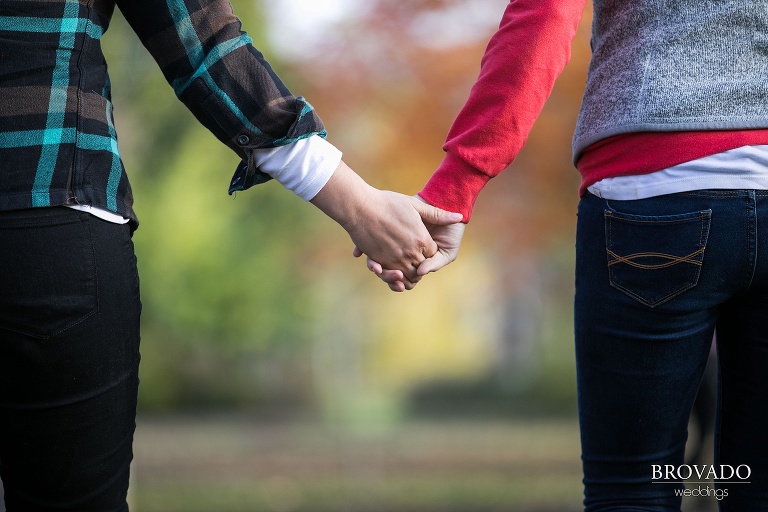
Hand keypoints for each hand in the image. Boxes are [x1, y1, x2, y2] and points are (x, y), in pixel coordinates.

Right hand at [311, 161, 461, 284]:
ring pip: (407, 275)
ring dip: (407, 275)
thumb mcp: (415, 205)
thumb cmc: (387, 203)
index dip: (428, 251)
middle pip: (420, 267)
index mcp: (421, 239)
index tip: (423, 245)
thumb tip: (460, 216)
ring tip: (404, 268)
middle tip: (416, 260)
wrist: (360, 206)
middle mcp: (410, 252)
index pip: (430, 253)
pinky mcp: (380, 261)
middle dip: (419, 265)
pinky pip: (391, 274)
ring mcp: (394, 258)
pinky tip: (392, 270)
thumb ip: (437, 214)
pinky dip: (393, 275)